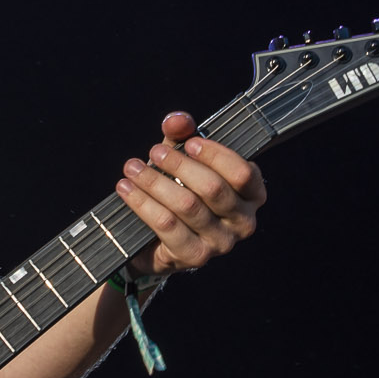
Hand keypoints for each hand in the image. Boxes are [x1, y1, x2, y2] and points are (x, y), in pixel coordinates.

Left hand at [116, 112, 267, 277]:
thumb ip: (183, 136)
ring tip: (132, 168)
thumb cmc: (182, 191)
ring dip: (154, 182)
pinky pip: (167, 226)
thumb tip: (177, 120)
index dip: (215, 155)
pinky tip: (126, 190)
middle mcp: (244, 222)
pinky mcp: (196, 257)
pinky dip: (143, 204)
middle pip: (213, 188)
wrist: (161, 241)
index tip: (189, 143)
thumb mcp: (185, 160)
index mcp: (252, 194)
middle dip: (179, 165)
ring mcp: (221, 243)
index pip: (242, 173)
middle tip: (154, 152)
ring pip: (187, 206)